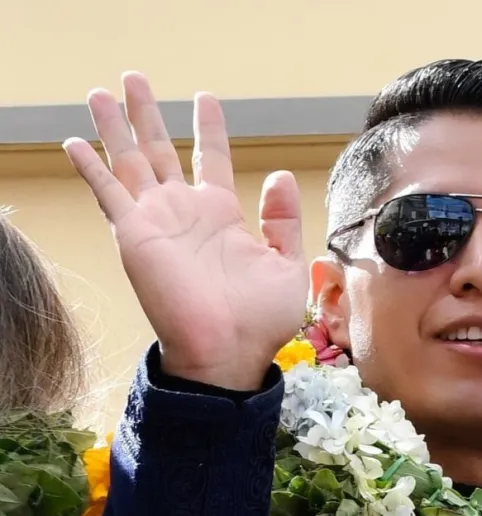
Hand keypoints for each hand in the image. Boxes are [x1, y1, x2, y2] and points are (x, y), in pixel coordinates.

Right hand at [63, 73, 307, 390]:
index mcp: (223, 216)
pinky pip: (108, 192)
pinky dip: (91, 166)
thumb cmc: (261, 319)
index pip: (211, 159)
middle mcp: (186, 212)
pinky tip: (75, 141)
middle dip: (147, 114)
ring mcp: (158, 220)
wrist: (228, 352)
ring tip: (102, 91)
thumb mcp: (287, 264)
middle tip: (135, 78)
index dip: (208, 128)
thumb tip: (281, 174)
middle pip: (161, 149)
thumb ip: (283, 219)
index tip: (204, 97)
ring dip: (116, 125)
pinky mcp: (135, 234)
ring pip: (130, 160)